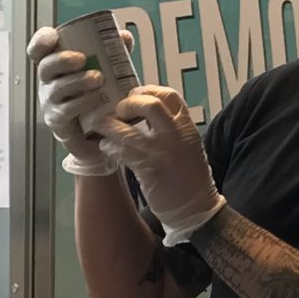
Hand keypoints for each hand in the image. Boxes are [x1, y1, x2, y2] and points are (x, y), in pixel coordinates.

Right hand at [26, 26, 133, 176]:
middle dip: (61, 60)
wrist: (102, 135)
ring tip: (98, 79)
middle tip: (82, 59)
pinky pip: (65, 110)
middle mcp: (49, 83)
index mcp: (57, 67)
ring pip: (56, 89)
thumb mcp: (109, 72)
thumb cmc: (101, 99)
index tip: (54, 36)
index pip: (39, 50)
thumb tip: (124, 36)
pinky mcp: (59, 122)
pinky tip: (98, 99)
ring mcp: (51, 103)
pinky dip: (82, 103)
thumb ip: (115, 52)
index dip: (41, 41)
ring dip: (76, 81)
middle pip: (45, 67)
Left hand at [91, 86, 225, 245]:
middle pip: (150, 104)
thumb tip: (146, 110)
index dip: (148, 90)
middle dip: (129, 104)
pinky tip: (107, 148)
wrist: (196, 207)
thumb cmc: (190, 176)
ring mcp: (161, 152)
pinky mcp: (148, 170)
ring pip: (127, 130)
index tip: (135, 95)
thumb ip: (172, 127)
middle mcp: (175, 135)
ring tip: (102, 128)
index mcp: (187, 127)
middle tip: (120, 111)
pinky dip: (110, 147)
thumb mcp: (189, 144)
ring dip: (109, 126)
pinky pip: (121, 152)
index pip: (169, 95)